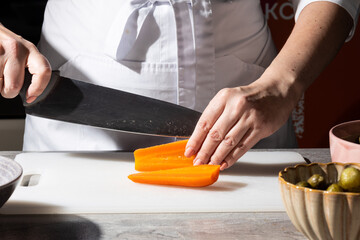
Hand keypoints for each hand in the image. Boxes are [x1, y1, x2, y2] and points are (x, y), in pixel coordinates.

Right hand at [0, 24, 50, 102]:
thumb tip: (31, 94)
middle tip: (8, 86)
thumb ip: (30, 67)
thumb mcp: (23, 51)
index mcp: (30, 49)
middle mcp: (15, 49)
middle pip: (14, 86)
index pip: (43, 72)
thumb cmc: (7, 44)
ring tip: (0, 74)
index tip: (30, 96)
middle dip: (10, 92)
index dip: (38, 89)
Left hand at [184, 74, 300, 170]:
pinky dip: (232, 158)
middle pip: (215, 134)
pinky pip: (243, 147)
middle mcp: (236, 106)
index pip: (205, 122)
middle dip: (204, 151)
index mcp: (224, 98)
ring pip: (228, 142)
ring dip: (217, 157)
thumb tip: (200, 140)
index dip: (195, 139)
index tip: (189, 150)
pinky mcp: (260, 128)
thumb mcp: (229, 99)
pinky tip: (225, 163)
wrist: (277, 92)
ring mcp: (249, 117)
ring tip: (209, 165)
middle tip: (198, 162)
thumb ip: (216, 116)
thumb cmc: (250, 97)